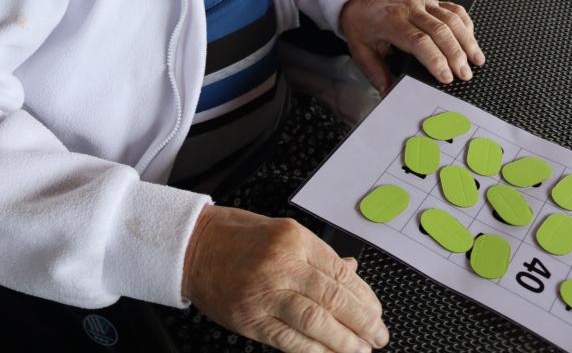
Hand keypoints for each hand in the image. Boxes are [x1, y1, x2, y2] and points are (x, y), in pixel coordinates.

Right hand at [182, 205, 387, 352]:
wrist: (192, 246)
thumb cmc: (235, 235)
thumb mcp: (281, 231)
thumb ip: (317, 254)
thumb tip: (350, 271)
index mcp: (294, 239)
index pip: (339, 272)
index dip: (364, 296)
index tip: (377, 311)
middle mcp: (282, 264)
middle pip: (332, 298)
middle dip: (362, 322)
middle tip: (378, 335)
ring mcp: (265, 293)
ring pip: (315, 321)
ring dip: (343, 341)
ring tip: (361, 350)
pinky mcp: (250, 318)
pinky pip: (289, 340)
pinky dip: (314, 351)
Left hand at [340, 0, 484, 93]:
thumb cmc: (362, 23)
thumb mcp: (360, 50)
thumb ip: (376, 74)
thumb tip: (389, 95)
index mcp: (391, 22)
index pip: (419, 41)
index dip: (436, 59)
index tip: (446, 77)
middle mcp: (410, 10)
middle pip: (441, 30)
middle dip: (456, 55)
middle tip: (465, 75)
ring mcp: (423, 3)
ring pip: (451, 19)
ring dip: (467, 40)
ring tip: (476, 60)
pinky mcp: (432, 1)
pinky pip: (454, 9)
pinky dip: (466, 24)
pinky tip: (471, 40)